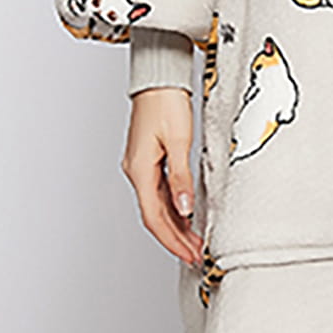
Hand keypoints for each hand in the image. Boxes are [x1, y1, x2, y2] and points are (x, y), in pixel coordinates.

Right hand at [121, 88, 203, 267]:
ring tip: (195, 241)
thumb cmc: (166, 102)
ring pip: (157, 205)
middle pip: (155, 215)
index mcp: (139, 171)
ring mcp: (141, 166)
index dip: (172, 240)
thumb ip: (180, 177)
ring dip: (176, 225)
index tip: (190, 255)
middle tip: (196, 255)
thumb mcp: (178, 140)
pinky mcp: (149, 159)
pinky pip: (159, 192)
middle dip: (175, 238)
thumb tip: (185, 208)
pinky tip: (186, 215)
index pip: (154, 217)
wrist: (158, 78)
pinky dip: (173, 208)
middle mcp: (136, 172)